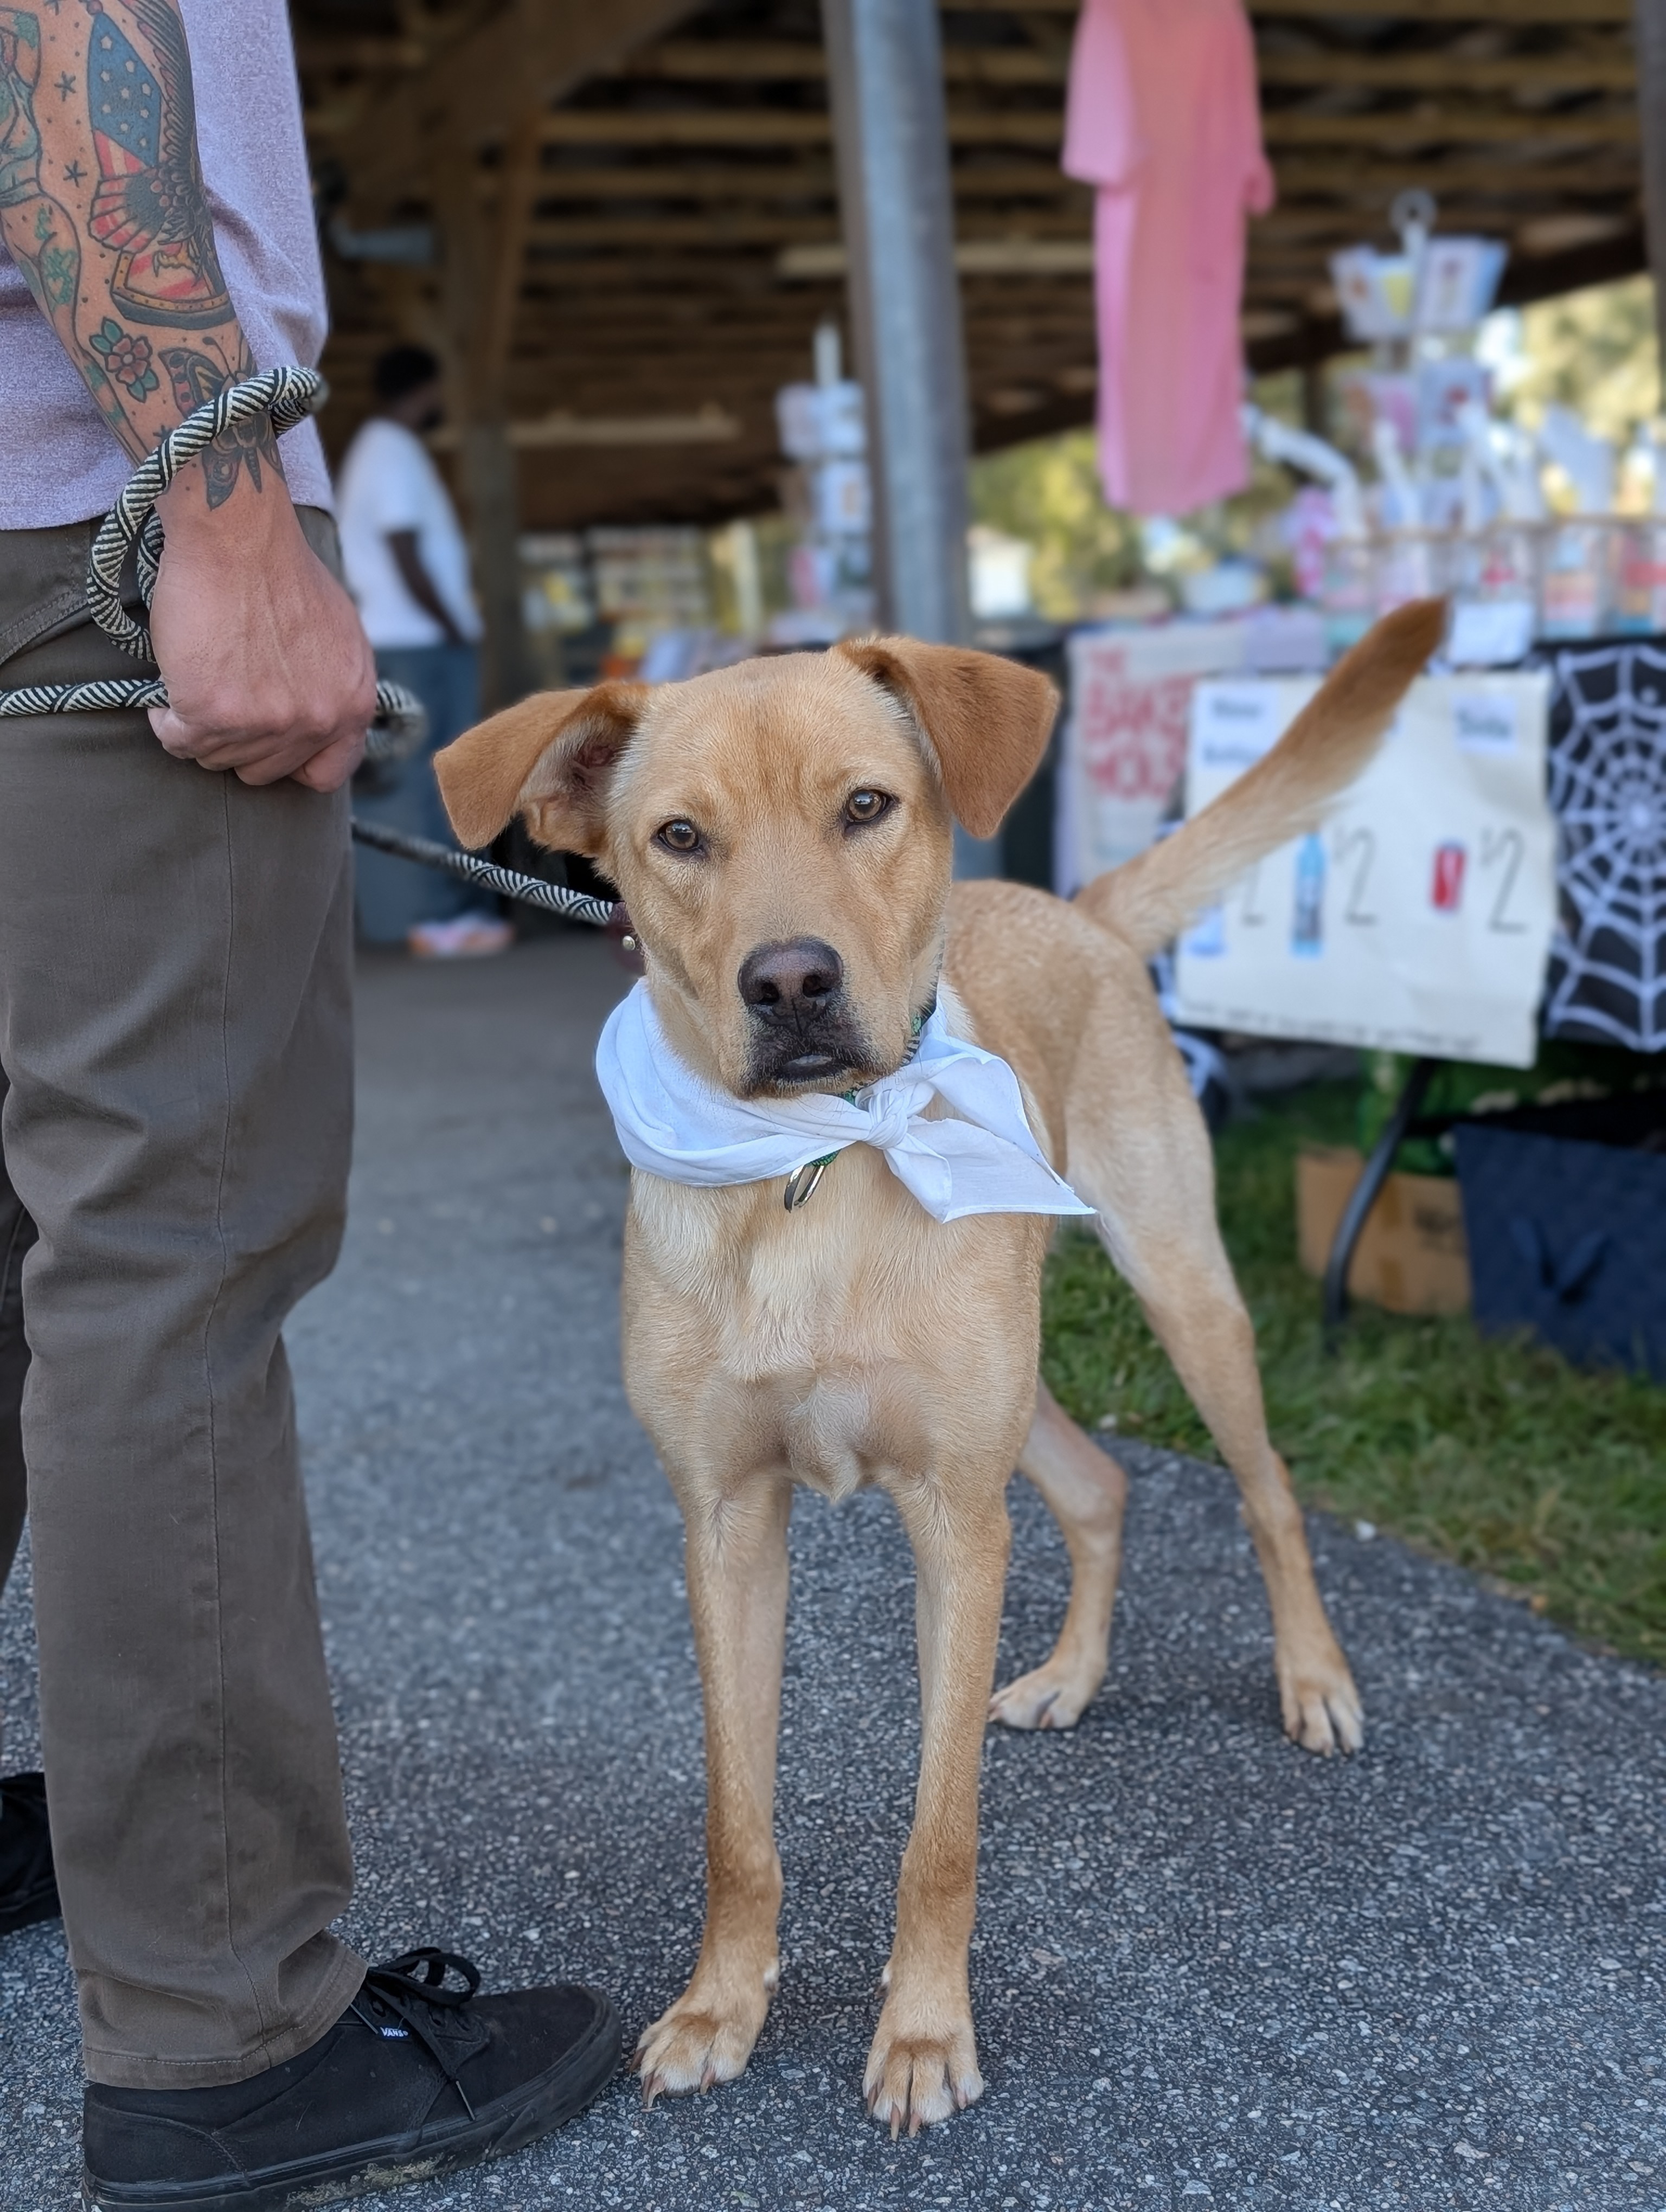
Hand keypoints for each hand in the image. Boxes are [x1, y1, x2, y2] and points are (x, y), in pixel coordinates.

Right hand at [147, 463, 378, 791]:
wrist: (237, 532)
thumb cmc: (280, 570)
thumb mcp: (339, 634)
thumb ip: (333, 685)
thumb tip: (320, 717)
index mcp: (353, 702)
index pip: (327, 774)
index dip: (290, 761)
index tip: (265, 741)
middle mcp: (317, 719)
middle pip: (262, 770)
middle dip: (236, 741)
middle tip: (217, 698)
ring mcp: (268, 721)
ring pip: (217, 758)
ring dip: (198, 728)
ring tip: (194, 683)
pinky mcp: (215, 713)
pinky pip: (179, 742)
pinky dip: (166, 721)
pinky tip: (168, 692)